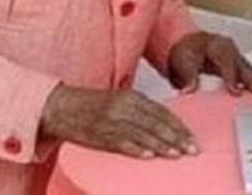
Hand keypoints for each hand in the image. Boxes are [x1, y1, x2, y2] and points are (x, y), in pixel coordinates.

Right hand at [39, 84, 198, 158]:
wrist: (59, 107)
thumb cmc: (88, 105)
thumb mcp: (117, 100)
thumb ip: (139, 110)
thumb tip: (162, 125)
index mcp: (129, 96)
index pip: (161, 111)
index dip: (178, 125)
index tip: (191, 137)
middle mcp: (123, 106)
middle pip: (156, 123)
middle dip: (176, 137)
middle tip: (192, 149)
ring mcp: (112, 120)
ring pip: (143, 133)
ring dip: (162, 145)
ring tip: (177, 154)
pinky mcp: (100, 134)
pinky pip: (122, 142)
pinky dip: (136, 148)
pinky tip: (149, 155)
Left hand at [166, 31, 251, 95]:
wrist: (188, 46)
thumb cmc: (186, 52)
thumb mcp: (183, 62)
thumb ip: (188, 76)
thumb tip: (191, 90)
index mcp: (216, 44)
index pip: (226, 60)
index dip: (231, 76)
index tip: (235, 91)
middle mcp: (230, 49)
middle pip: (243, 64)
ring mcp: (237, 57)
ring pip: (250, 69)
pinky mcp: (241, 66)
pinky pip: (251, 74)